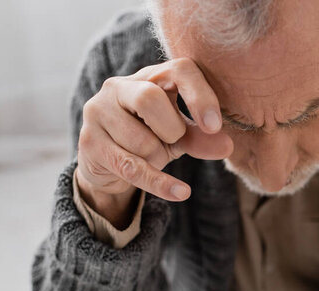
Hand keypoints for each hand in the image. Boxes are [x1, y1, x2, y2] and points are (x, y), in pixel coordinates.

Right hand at [76, 58, 233, 226]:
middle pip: (150, 99)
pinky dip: (160, 183)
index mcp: (150, 76)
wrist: (108, 163)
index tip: (214, 125)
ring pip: (141, 140)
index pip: (179, 70)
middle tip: (172, 141)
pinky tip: (181, 192)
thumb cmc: (150, 137)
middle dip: (171, 130)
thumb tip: (227, 146)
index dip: (200, 96)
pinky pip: (132, 167)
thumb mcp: (180, 136)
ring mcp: (99, 112)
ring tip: (151, 156)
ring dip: (157, 157)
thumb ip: (202, 138)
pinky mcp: (90, 143)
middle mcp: (119, 86)